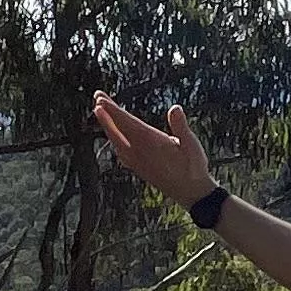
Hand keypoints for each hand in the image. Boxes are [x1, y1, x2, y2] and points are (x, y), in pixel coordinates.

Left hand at [93, 91, 215, 207]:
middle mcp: (139, 152)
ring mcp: (136, 161)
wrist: (190, 193)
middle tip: (97, 97)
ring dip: (107, 124)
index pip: (127, 123)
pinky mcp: (137, 167)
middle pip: (117, 129)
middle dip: (106, 112)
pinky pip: (119, 149)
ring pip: (115, 139)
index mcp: (150, 143)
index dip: (113, 111)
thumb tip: (175, 108)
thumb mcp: (192, 145)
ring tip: (100, 111)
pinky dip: (113, 138)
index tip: (100, 100)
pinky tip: (113, 136)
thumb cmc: (193, 167)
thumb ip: (181, 127)